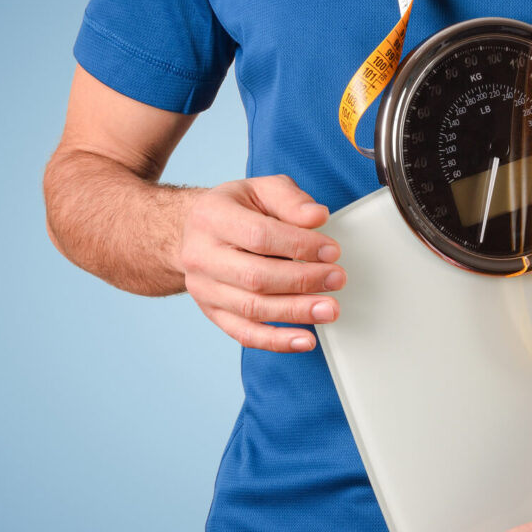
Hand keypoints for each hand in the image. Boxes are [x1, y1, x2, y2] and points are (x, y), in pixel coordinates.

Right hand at [177, 174, 345, 352]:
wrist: (195, 233)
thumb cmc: (233, 210)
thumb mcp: (259, 190)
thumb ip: (290, 200)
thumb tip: (317, 217)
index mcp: (211, 217)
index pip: (259, 236)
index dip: (300, 246)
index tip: (331, 251)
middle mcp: (201, 256)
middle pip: (255, 277)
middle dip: (302, 281)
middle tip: (336, 279)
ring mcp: (204, 289)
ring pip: (252, 308)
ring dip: (296, 312)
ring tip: (329, 310)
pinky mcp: (212, 313)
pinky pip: (245, 333)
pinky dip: (277, 341)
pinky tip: (305, 340)